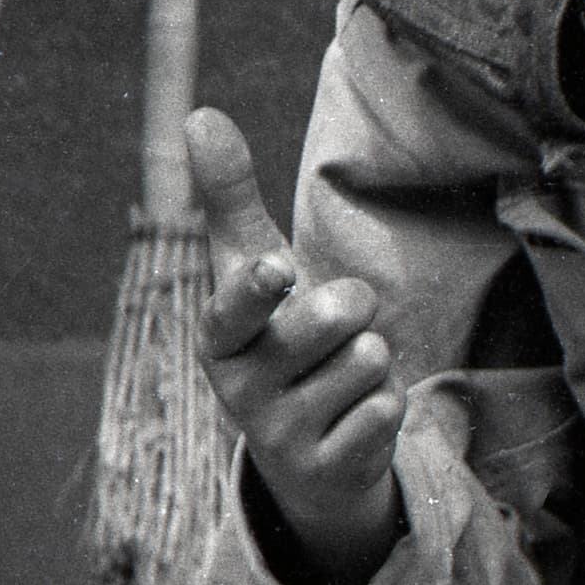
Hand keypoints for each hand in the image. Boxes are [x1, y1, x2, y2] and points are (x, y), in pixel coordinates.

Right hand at [185, 108, 405, 584]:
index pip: (233, 309)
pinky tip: (356, 415)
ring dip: (372, 359)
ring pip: (368, 360)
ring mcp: (280, 436)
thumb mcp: (252, 270)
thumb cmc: (278, 336)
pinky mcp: (325, 470)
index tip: (278, 268)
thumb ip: (231, 197)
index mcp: (218, 336)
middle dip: (354, 306)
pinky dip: (386, 404)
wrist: (307, 451)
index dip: (257, 289)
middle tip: (339, 320)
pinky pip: (386, 410)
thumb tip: (198, 114)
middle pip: (330, 321)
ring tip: (342, 373)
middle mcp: (239, 389)